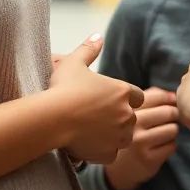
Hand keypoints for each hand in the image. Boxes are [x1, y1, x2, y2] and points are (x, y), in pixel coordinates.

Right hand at [50, 34, 144, 164]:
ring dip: (114, 134)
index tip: (110, 99)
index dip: (125, 98)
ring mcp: (118, 135)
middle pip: (131, 117)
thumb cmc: (63, 88)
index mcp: (122, 91)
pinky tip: (89, 144)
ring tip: (94, 130)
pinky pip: (112, 153)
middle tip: (99, 116)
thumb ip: (89, 49)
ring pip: (124, 137)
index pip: (137, 96)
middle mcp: (126, 114)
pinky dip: (103, 150)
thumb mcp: (74, 62)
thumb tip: (98, 35)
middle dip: (120, 117)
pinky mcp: (109, 152)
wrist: (53, 117)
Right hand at [103, 87, 178, 189]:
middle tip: (170, 118)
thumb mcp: (135, 113)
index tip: (172, 101)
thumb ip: (151, 98)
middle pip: (168, 112)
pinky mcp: (149, 159)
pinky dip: (170, 145)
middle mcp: (133, 125)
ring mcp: (141, 143)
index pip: (156, 96)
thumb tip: (172, 95)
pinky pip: (172, 146)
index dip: (169, 98)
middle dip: (174, 114)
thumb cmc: (132, 134)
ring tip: (164, 133)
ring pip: (172, 129)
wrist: (119, 167)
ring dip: (172, 131)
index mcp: (129, 110)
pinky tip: (160, 146)